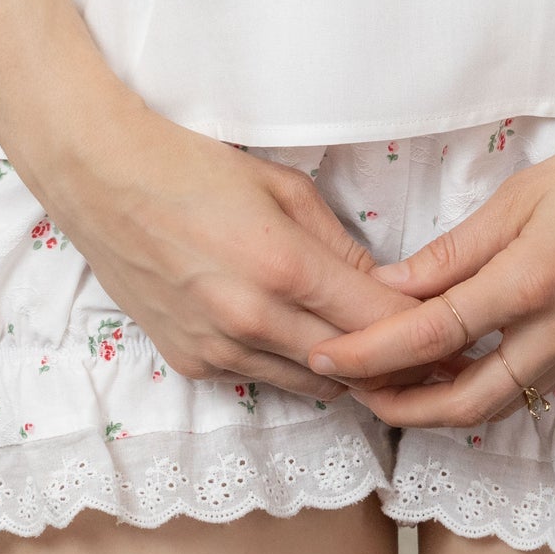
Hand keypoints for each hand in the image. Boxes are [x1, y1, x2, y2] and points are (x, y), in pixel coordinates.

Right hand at [31, 102, 442, 401]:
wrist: (103, 181)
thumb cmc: (193, 167)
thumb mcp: (282, 186)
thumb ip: (337, 243)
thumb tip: (383, 284)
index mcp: (283, 266)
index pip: (376, 321)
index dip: (421, 331)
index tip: (451, 329)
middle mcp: (252, 320)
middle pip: (351, 366)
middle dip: (396, 362)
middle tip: (430, 354)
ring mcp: (218, 349)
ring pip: (311, 386)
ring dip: (347, 372)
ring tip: (379, 353)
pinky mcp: (191, 364)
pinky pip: (263, 379)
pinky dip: (295, 367)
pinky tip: (306, 341)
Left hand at [305, 102, 554, 426]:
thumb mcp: (523, 195)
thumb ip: (458, 250)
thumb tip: (397, 286)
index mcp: (533, 282)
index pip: (433, 335)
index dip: (373, 353)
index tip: (329, 356)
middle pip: (465, 400)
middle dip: (401, 407)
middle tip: (354, 393)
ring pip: (502, 402)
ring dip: (444, 404)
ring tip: (397, 386)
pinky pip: (537, 386)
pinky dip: (490, 388)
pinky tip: (464, 368)